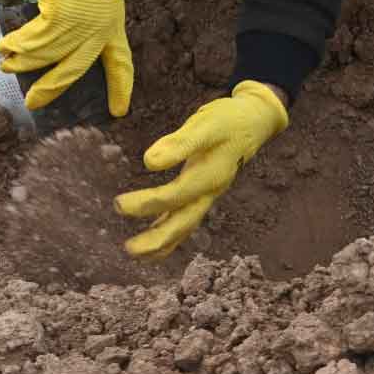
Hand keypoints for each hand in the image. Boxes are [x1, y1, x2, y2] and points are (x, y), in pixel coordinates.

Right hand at [0, 0, 133, 117]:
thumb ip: (84, 19)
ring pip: (47, 55)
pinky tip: (6, 46)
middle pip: (76, 70)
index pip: (121, 63)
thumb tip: (57, 39)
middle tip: (34, 102)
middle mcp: (100, 29)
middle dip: (53, 89)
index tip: (119, 112)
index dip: (120, 88)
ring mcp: (81, 24)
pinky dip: (17, 46)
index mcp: (113, 26)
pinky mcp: (60, 15)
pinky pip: (34, 40)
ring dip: (22, 63)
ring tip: (6, 65)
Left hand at [113, 81, 287, 259]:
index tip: (119, 204)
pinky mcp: (204, 192)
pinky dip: (170, 231)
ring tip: (136, 253)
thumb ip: (180, 143)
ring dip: (162, 242)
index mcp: (210, 175)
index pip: (175, 196)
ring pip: (186, 225)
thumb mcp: (206, 124)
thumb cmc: (228, 119)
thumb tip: (149, 161)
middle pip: (184, 223)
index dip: (147, 203)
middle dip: (157, 239)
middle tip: (128, 249)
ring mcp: (208, 194)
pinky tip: (154, 234)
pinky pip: (187, 218)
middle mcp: (210, 191)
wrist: (254, 121)